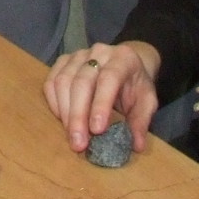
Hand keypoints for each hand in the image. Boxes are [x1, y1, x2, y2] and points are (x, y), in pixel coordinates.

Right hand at [44, 41, 161, 153]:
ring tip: (72, 136)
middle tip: (79, 143)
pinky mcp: (63, 61)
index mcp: (123, 59)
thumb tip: (136, 146)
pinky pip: (51, 82)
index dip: (101, 104)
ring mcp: (78, 55)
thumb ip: (141, 121)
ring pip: (63, 81)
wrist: (127, 63)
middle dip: (78, 115)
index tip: (97, 130)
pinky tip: (62, 120)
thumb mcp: (147, 101)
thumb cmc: (135, 85)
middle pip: (82, 81)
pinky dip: (54, 103)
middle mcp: (98, 52)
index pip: (109, 78)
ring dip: (65, 112)